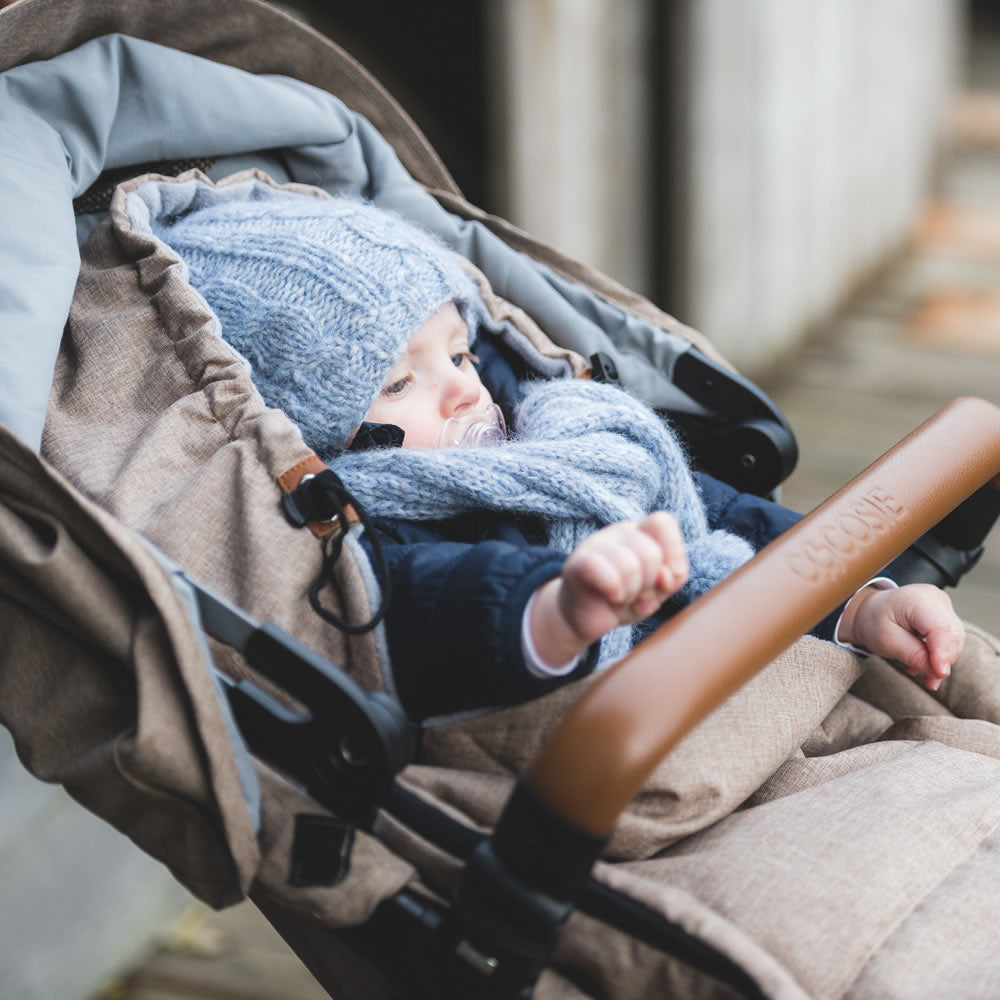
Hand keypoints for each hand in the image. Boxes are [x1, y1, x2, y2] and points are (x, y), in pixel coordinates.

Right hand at [530, 512, 688, 666]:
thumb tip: (665, 577)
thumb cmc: (626, 601)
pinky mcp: (576, 564)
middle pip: (650, 553)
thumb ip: (671, 580)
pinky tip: (612, 598)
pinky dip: (615, 591)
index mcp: (640, 533)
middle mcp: (617, 533)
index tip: (666, 581)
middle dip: (650, 584)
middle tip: (636, 594)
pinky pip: (601, 570)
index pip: (661, 522)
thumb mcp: (657, 593)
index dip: (673, 552)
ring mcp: (594, 545)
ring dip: (632, 593)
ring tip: (622, 598)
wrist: (586, 618)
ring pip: (630, 566)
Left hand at [838, 583, 964, 690]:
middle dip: (943, 661)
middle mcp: (935, 599)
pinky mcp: (946, 616)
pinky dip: (941, 656)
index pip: (940, 627)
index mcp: (917, 600)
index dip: (943, 652)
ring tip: (924, 675)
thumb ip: (914, 656)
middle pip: (951, 635)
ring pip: (954, 640)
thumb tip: (940, 671)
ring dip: (942, 661)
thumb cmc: (875, 621)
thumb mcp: (888, 641)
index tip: (940, 673)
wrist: (871, 612)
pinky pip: (951, 639)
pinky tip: (926, 666)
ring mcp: (943, 606)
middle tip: (929, 680)